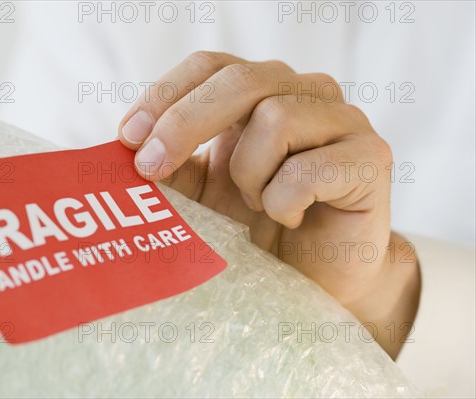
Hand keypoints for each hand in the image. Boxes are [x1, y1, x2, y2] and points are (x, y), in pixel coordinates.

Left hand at [118, 51, 418, 357]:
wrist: (318, 276)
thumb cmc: (260, 229)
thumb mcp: (205, 194)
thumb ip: (174, 165)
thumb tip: (125, 149)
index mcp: (262, 93)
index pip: (211, 66)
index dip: (166, 95)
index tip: (128, 138)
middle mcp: (304, 93)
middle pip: (240, 81)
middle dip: (185, 124)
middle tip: (152, 168)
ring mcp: (343, 120)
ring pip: (275, 119)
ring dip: (248, 175)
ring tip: (256, 205)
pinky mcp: (371, 156)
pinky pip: (308, 169)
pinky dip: (282, 202)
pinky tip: (287, 218)